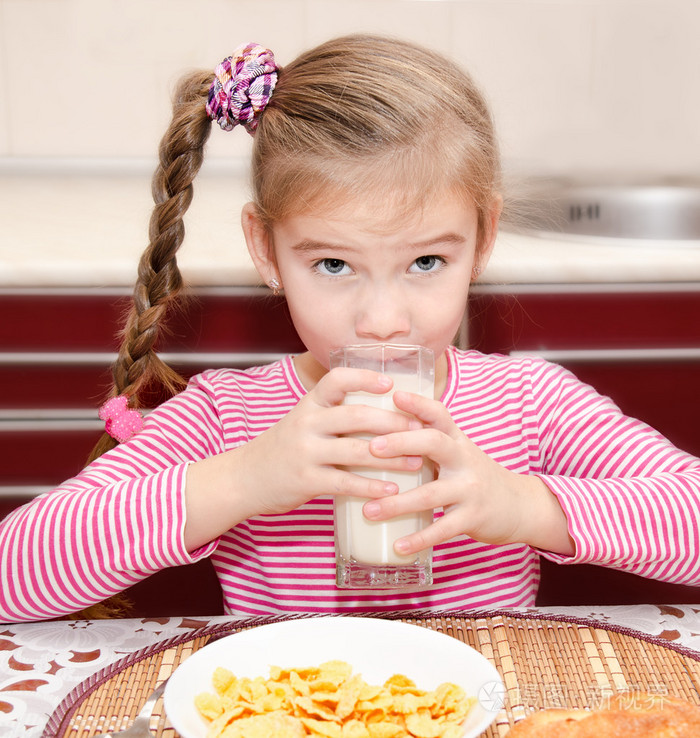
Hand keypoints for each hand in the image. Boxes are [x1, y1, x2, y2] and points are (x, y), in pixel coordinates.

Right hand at [185, 368, 423, 547]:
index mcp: (309, 405)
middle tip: (419, 428)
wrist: (244, 478)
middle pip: (355, 416)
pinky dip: (371, 487)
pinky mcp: (306, 480)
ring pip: (356, 450)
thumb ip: (334, 417)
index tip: (390, 384)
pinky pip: (345, 482)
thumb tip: (383, 414)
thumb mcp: (303, 422)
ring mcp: (306, 452)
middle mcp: (307, 424)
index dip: (364, 378)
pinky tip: (391, 491)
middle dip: (392, 422)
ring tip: (417, 462)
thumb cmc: (284, 449)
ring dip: (392, 456)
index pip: (336, 380)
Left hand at [361, 390, 574, 556]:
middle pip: (434, 442)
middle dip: (402, 442)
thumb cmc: (474, 476)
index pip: (438, 414)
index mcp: (456, 440)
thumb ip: (427, 442)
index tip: (395, 395)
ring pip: (430, 493)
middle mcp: (464, 458)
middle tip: (372, 448)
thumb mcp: (457, 452)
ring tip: (368, 510)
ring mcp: (470, 488)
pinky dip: (419, 538)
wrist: (519, 506)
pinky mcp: (473, 517)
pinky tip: (398, 546)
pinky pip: (443, 528)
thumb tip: (378, 431)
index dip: (418, 403)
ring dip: (397, 503)